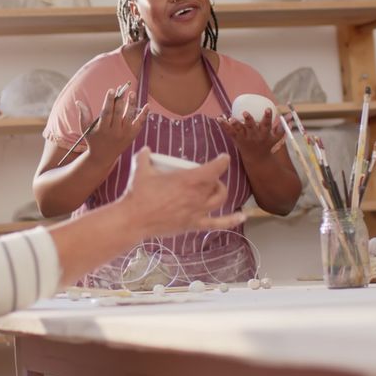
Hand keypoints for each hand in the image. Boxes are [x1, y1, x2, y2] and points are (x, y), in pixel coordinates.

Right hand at [84, 88, 148, 161]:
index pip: (107, 113)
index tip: (112, 90)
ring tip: (132, 94)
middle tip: (122, 89)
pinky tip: (147, 105)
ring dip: (132, 105)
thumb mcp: (86, 129)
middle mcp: (114, 132)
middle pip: (118, 113)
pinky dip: (144, 115)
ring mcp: (125, 134)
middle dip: (120, 100)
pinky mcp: (132, 136)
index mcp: (102, 129)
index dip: (109, 101)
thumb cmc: (93, 140)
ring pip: (129, 117)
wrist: (103, 157)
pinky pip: (139, 124)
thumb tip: (79, 102)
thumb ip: (83, 115)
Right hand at [120, 147, 244, 237]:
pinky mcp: (194, 225)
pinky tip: (241, 217)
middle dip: (214, 178)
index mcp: (189, 179)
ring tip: (214, 189)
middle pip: (217, 183)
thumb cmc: (139, 194)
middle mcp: (198, 195)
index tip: (223, 157)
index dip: (222, 161)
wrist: (134, 219)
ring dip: (219, 192)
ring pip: (220, 199)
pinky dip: (232, 220)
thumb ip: (144, 157)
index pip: (215, 167)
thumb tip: (146, 150)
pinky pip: (218, 223)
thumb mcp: (141, 170)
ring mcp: (198, 211)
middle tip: (205, 176)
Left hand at [216, 108, 284, 163]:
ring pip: (239, 130)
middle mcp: (254, 136)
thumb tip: (291, 116)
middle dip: (249, 120)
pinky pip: (229, 131)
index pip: (267, 124)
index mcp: (264, 134)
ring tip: (230, 118)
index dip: (268, 116)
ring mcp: (245, 138)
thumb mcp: (277, 138)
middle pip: (251, 127)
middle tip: (245, 113)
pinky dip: (224, 125)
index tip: (268, 109)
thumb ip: (283, 127)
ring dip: (235, 124)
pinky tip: (219, 118)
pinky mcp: (237, 139)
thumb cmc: (267, 145)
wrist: (257, 159)